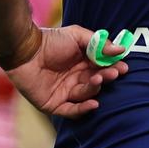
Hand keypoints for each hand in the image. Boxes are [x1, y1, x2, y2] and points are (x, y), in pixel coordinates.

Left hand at [5, 25, 127, 117]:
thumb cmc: (50, 40)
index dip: (113, 68)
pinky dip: (83, 109)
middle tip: (113, 73)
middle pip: (96, 82)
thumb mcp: (77, 36)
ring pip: (86, 95)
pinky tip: (94, 103)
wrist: (25, 50)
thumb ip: (98, 43)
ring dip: (94, 88)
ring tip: (97, 78)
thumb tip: (120, 49)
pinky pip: (72, 111)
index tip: (123, 66)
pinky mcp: (54, 104)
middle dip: (106, 77)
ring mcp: (65, 92)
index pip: (102, 68)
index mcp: (82, 63)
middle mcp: (75, 79)